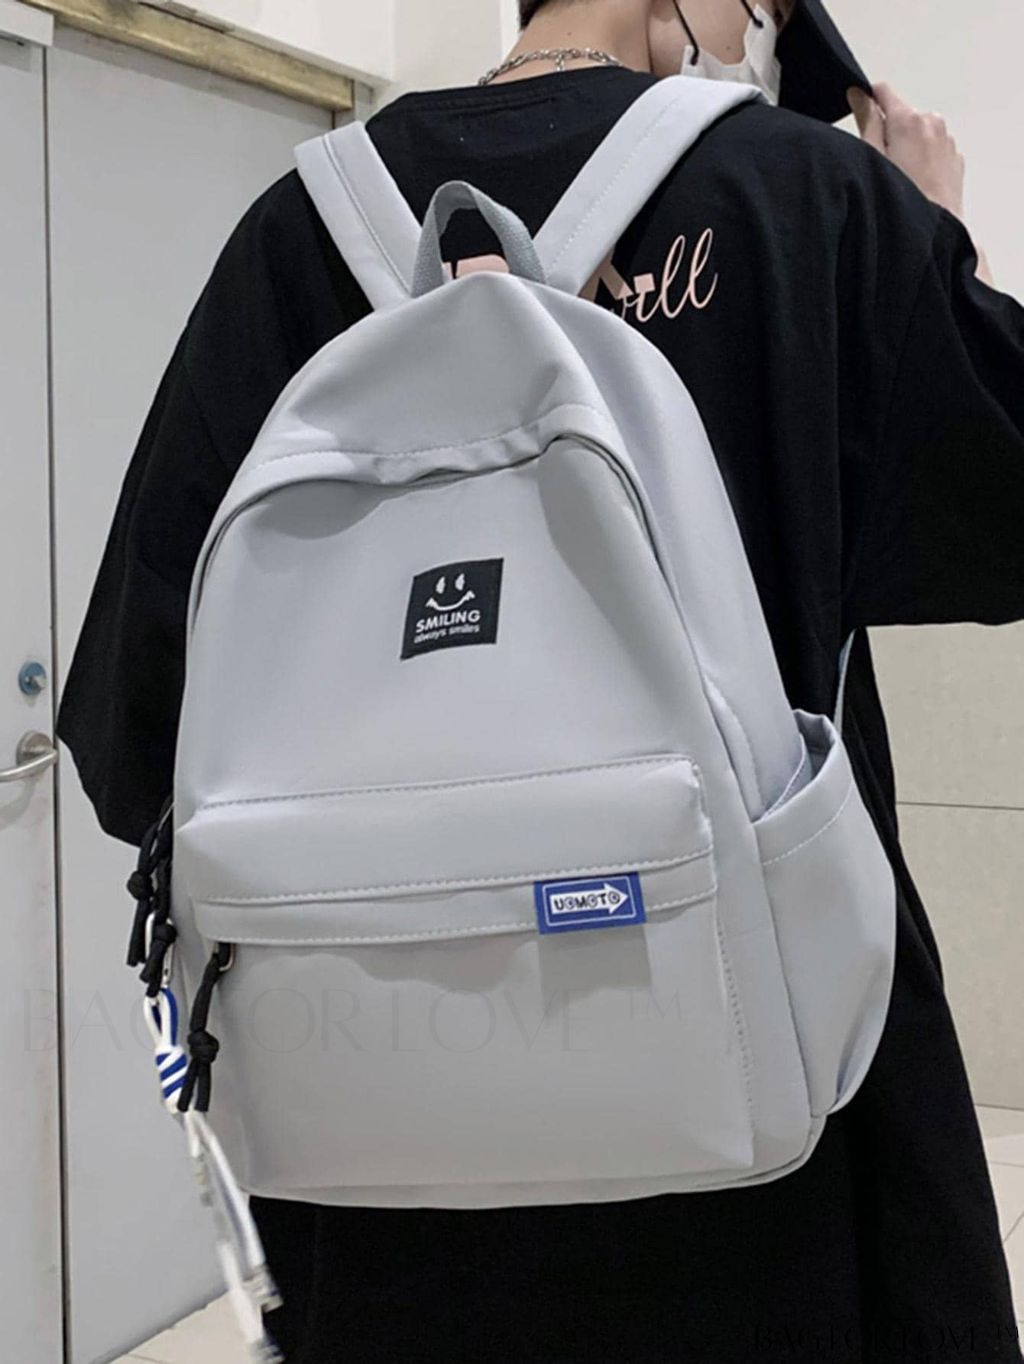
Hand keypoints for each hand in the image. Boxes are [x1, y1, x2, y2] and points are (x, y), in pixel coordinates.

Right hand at [849, 83, 964, 217]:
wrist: (936, 231)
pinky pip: (933, 149)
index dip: (868, 102)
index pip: (883, 92)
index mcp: (908, 119)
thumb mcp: (871, 160)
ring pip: (918, 133)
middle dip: (889, 133)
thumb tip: (859, 95)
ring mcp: (946, 140)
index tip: (861, 118)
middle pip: (901, 115)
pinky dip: (923, 160)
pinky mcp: (955, 158)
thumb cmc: (903, 201)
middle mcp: (931, 122)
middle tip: (881, 165)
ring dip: (907, 147)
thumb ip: (866, 122)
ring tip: (901, 179)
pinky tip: (916, 184)